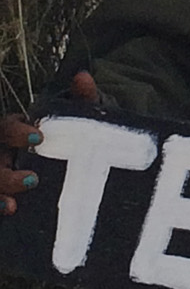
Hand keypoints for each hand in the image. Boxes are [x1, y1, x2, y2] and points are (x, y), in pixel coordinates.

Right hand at [0, 71, 99, 215]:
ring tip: (12, 205)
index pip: (4, 127)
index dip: (16, 132)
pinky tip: (9, 210)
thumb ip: (79, 99)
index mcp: (11, 129)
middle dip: (6, 172)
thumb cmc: (68, 134)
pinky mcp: (5, 190)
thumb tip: (83, 78)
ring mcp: (1, 171)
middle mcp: (0, 151)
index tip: (38, 137)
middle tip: (32, 180)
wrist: (76, 159)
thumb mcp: (74, 117)